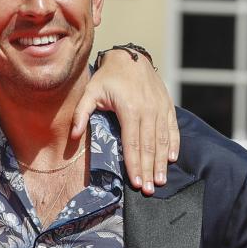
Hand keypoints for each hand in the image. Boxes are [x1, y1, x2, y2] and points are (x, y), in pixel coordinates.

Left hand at [71, 51, 179, 193]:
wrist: (130, 57)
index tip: (136, 183)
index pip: (132, 144)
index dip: (134, 165)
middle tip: (150, 190)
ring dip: (162, 162)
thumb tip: (73, 136)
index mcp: (129, 109)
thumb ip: (81, 113)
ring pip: (162, 140)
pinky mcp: (167, 105)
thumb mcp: (90, 91)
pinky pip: (172, 128)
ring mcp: (159, 107)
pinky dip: (173, 144)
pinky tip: (172, 159)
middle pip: (149, 146)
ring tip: (161, 180)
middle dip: (149, 170)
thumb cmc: (108, 77)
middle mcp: (147, 110)